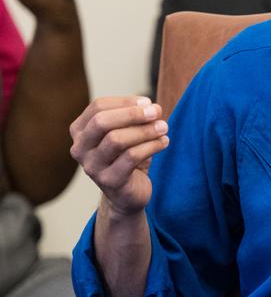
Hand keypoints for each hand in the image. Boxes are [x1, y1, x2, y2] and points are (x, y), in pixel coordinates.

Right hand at [69, 96, 168, 215]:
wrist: (128, 194)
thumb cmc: (127, 159)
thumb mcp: (128, 133)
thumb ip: (136, 118)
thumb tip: (153, 107)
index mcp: (80, 131)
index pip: (98, 106)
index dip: (125, 101)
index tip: (148, 103)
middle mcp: (80, 148)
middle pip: (102, 121)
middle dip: (132, 114)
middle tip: (156, 112)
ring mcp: (92, 166)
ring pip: (116, 140)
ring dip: (144, 131)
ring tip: (163, 128)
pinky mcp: (109, 181)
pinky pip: (131, 157)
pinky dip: (151, 146)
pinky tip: (164, 142)